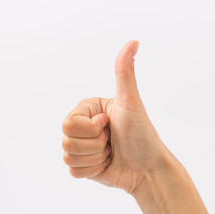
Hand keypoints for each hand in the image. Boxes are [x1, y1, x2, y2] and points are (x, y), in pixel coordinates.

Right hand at [62, 40, 166, 193]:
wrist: (147, 168)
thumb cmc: (142, 134)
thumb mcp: (130, 102)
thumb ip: (125, 72)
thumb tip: (134, 41)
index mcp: (88, 110)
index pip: (69, 123)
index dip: (91, 128)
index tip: (109, 124)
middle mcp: (82, 127)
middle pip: (66, 139)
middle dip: (94, 144)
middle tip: (111, 140)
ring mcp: (81, 147)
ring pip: (69, 156)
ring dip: (95, 158)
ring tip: (110, 152)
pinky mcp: (82, 166)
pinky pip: (73, 170)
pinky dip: (93, 170)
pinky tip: (107, 164)